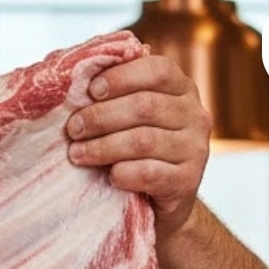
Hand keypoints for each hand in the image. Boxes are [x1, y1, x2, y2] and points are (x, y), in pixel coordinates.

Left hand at [64, 55, 210, 236]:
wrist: (159, 205)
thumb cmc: (133, 151)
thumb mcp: (127, 116)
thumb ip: (111, 89)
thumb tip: (74, 63)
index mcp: (181, 89)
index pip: (157, 70)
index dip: (121, 77)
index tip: (90, 91)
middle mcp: (195, 115)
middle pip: (145, 106)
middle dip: (101, 116)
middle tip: (73, 128)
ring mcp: (196, 149)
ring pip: (144, 140)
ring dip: (103, 146)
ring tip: (77, 153)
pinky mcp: (188, 182)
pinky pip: (150, 173)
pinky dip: (123, 173)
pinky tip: (108, 176)